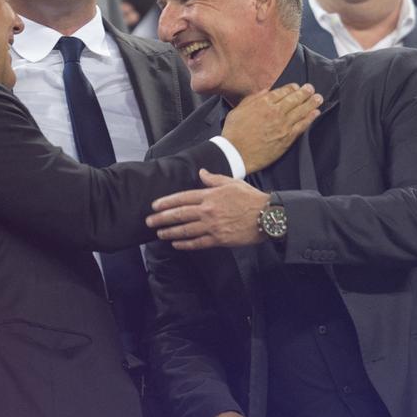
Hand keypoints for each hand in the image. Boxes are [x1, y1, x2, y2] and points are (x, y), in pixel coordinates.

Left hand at [147, 170, 269, 249]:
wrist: (267, 215)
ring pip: (185, 230)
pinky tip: (176, 244)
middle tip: (149, 222)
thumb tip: (201, 172)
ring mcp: (212, 226)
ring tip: (159, 234)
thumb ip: (213, 179)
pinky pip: (198, 243)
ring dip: (170, 232)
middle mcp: (207, 211)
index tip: (154, 206)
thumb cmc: (250, 198)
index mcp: (209, 195)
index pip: (182, 198)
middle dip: (162, 218)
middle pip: (179, 215)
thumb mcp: (232, 182)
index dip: (166, 202)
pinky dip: (186, 244)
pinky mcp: (219, 239)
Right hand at [222, 84, 320, 172]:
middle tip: (311, 88)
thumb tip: (266, 91)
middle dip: (305, 92)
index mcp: (263, 103)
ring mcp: (283, 125)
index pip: (282, 91)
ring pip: (301, 110)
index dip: (292, 88)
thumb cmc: (234, 132)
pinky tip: (316, 113)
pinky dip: (310, 118)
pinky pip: (302, 125)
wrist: (236, 153)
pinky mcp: (287, 138)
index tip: (297, 86)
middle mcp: (275, 112)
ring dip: (312, 103)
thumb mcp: (238, 110)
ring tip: (318, 98)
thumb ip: (253, 99)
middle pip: (295, 98)